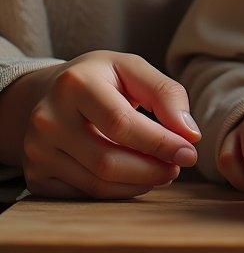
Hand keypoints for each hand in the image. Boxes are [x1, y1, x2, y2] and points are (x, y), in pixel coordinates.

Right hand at [1, 51, 200, 198]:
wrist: (48, 92)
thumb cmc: (101, 78)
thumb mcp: (132, 69)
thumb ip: (165, 94)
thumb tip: (189, 133)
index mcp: (74, 84)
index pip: (121, 123)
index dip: (159, 141)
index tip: (189, 150)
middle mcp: (48, 119)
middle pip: (107, 160)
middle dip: (152, 168)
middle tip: (179, 165)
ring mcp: (37, 150)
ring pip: (97, 182)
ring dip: (139, 182)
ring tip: (164, 171)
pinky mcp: (35, 175)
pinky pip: (84, 193)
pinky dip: (118, 190)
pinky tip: (137, 177)